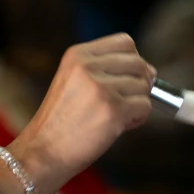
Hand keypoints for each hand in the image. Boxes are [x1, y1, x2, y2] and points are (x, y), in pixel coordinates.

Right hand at [13, 33, 156, 183]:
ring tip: (115, 117)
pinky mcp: (113, 110)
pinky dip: (138, 118)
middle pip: (138, 63)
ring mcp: (101, 88)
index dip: (133, 61)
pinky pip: (145, 106)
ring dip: (136, 104)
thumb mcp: (74, 80)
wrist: (43, 151)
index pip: (125, 42)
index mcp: (77, 54)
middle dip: (140, 83)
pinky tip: (119, 126)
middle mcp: (88, 66)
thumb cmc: (62, 121)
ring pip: (143, 86)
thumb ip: (106, 69)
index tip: (128, 77)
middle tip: (125, 101)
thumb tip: (151, 70)